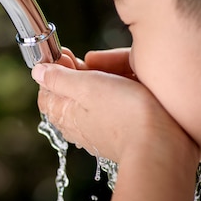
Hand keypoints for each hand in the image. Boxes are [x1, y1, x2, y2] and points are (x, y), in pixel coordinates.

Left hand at [33, 48, 194, 163]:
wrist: (162, 146)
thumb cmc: (124, 113)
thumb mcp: (86, 87)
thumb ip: (60, 78)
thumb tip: (38, 72)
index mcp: (63, 114)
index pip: (46, 92)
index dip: (53, 70)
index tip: (66, 55)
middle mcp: (78, 126)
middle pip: (69, 94)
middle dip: (76, 73)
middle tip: (88, 60)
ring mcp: (99, 131)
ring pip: (92, 99)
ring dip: (99, 81)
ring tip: (112, 69)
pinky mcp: (122, 133)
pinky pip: (113, 107)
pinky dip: (116, 93)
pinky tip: (128, 85)